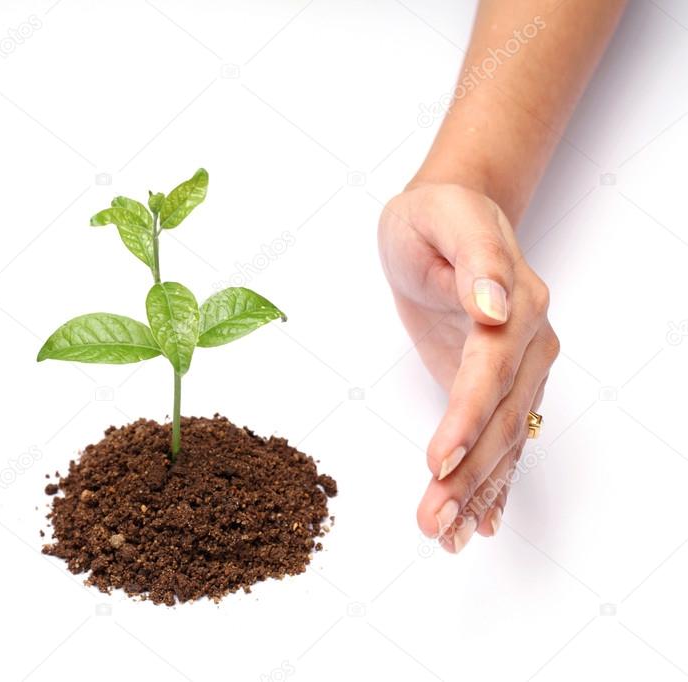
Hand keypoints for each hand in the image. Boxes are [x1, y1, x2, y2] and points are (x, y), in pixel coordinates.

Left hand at [378, 184, 558, 552]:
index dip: (467, 418)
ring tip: (447, 537)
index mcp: (516, 303)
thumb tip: (494, 305)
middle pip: (501, 419)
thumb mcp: (446, 219)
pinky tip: (480, 521)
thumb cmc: (437, 217)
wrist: (449, 218)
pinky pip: (505, 438)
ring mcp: (521, 368)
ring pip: (505, 439)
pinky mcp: (502, 384)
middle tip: (435, 522)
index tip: (440, 461)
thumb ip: (476, 261)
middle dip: (468, 475)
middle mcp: (529, 343)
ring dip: (477, 491)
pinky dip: (494, 482)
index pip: (491, 372)